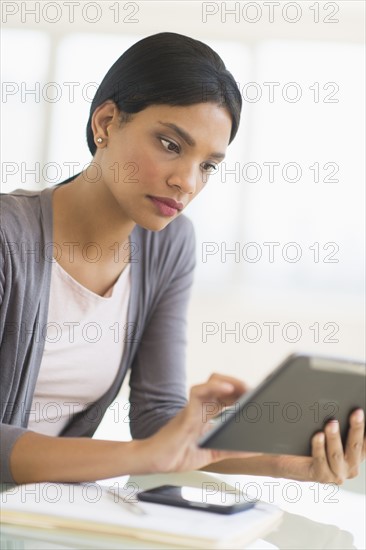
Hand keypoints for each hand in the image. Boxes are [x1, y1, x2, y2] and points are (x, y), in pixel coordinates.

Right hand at [144, 374, 260, 473]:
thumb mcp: (212, 453)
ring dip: (232, 382)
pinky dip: (214, 387)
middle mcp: (201, 406)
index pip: (228, 397)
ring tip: (246, 388)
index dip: (243, 394)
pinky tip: (228, 389)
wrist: (155, 461)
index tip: (260, 398)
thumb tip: (254, 449)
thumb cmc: (177, 454)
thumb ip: (232, 449)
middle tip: (258, 393)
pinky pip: (199, 391)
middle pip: (223, 385)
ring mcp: (194, 406)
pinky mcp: (187, 410)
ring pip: (213, 381)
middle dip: (241, 386)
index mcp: (207, 414)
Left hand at [277, 409, 364, 483]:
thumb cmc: (313, 445)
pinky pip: (320, 460)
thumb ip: (341, 426)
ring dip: (334, 438)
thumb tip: (345, 406)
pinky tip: (318, 436)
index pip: (365, 443)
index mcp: (356, 457)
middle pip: (355, 446)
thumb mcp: (332, 435)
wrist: (293, 463)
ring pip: (336, 454)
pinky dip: (319, 447)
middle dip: (357, 428)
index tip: (364, 413)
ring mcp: (336, 474)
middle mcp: (350, 468)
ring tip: (332, 423)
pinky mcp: (321, 476)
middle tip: (357, 413)